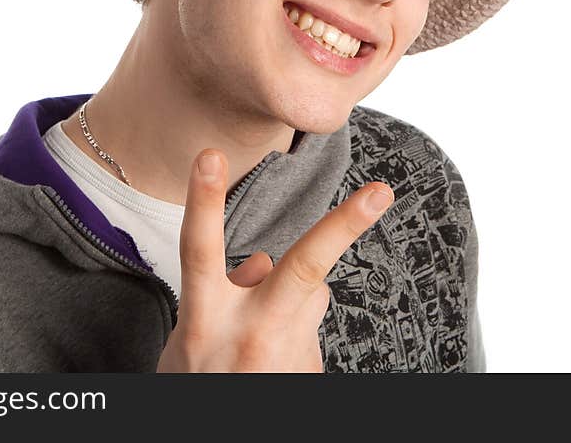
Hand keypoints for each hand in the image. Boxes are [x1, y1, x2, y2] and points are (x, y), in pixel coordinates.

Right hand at [156, 148, 393, 372]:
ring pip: (311, 292)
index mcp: (207, 323)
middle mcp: (253, 335)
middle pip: (302, 268)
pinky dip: (294, 329)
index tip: (211, 156)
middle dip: (343, 226)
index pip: (201, 251)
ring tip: (260, 336)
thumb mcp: (188, 339)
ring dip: (291, 295)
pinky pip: (311, 325)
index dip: (205, 202)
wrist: (224, 440)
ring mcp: (289, 355)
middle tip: (382, 193)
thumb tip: (264, 263)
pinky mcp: (314, 371)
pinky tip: (273, 360)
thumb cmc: (200, 382)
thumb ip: (223, 293)